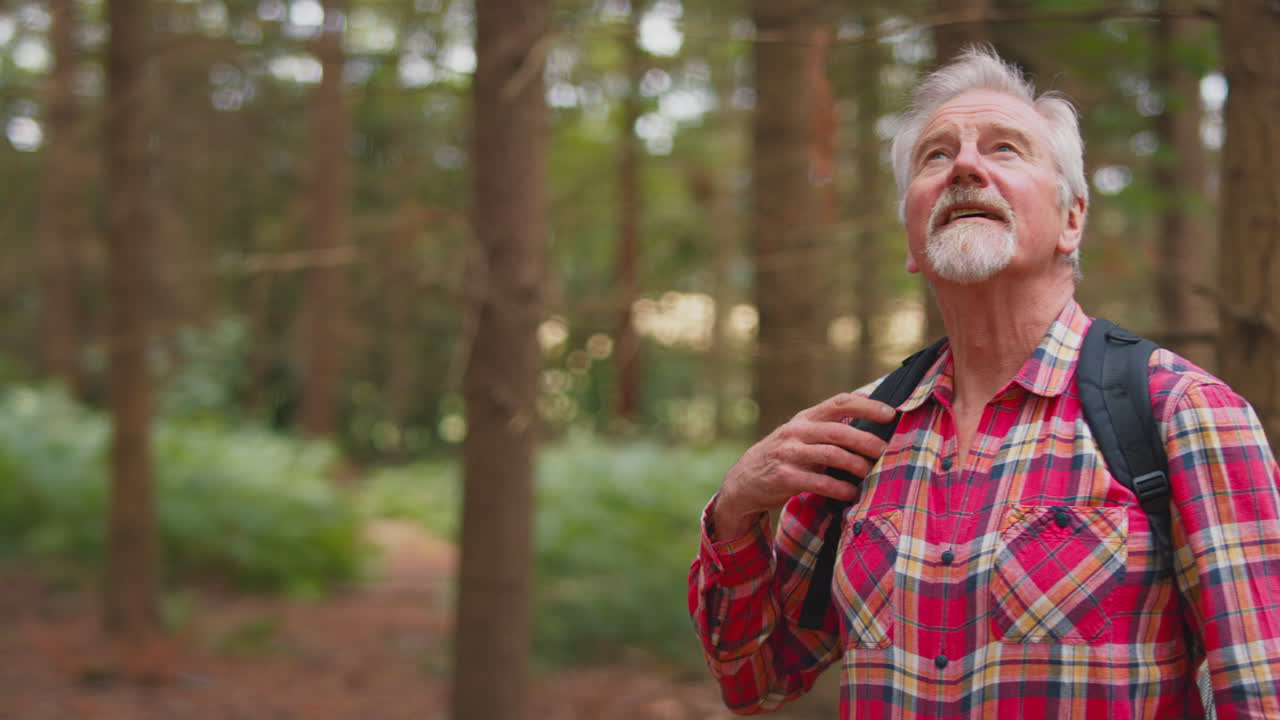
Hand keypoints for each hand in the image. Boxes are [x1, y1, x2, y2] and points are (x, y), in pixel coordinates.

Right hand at [711, 392, 895, 539]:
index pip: (839, 403)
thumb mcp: (801, 436)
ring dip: (857, 466)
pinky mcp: (785, 477)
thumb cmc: (784, 458)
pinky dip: (840, 489)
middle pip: (839, 431)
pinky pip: (820, 482)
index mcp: (805, 418)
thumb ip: (828, 430)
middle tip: (886, 452)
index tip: (890, 414)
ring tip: (872, 474)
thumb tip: (873, 429)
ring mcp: (789, 454)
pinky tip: (852, 494)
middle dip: (867, 441)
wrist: (744, 481)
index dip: (867, 406)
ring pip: (832, 455)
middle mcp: (796, 431)